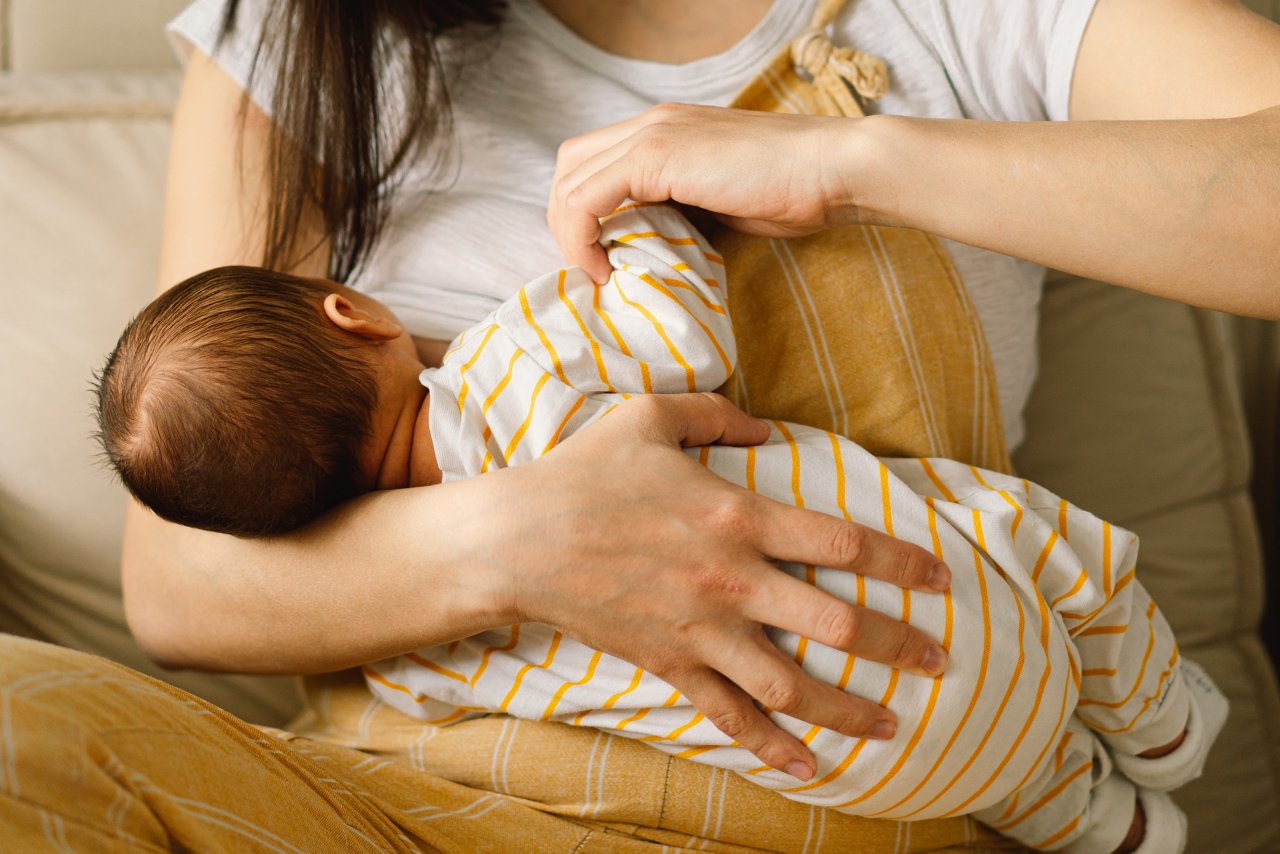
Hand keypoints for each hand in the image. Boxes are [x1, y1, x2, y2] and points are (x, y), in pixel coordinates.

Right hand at [495, 393, 950, 779]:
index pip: (841, 540)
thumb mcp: (648, 416)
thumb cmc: (582, 473)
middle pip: (835, 622)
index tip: (941, 578)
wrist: (516, 541)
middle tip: (942, 659)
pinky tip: (808, 768)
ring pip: (791, 684)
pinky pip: (728, 714)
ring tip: (894, 725)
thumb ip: (715, 413)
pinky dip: (770, 746)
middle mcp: (730, 580)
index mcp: (736, 515)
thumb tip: (765, 425)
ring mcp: (700, 631)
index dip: (900, 560)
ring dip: (849, 709)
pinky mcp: (669, 664)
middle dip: (898, 645)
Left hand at [549, 103, 866, 281]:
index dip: (583, 214)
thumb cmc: (792, 192)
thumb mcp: (720, 203)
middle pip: (569, 167)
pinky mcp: (657, 156)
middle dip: (566, 222)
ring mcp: (651, 134)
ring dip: (570, 233)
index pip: (592, 163)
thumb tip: (650, 246)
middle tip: (593, 268)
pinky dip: (582, 235)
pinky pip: (588, 197)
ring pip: (570, 180)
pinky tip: (606, 267)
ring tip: (598, 272)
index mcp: (664, 129)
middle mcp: (650, 123)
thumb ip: (681, 211)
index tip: (603, 259)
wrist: (831, 170)